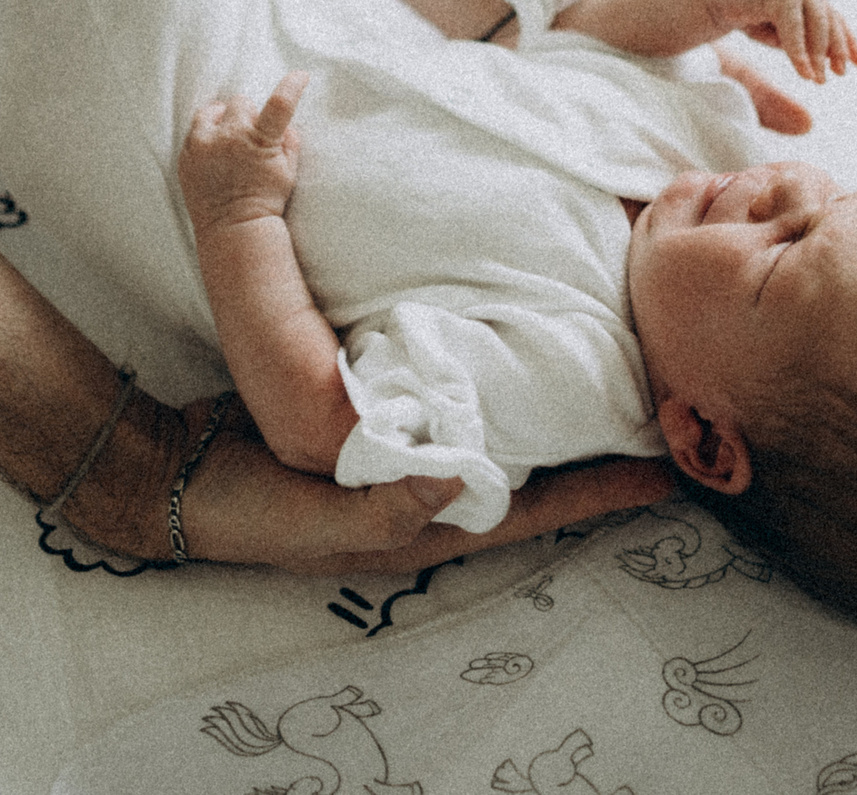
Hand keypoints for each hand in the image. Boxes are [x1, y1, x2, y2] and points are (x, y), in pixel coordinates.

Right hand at [175, 395, 675, 572]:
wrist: (183, 472)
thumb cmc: (258, 510)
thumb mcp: (323, 520)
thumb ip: (388, 507)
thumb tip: (463, 476)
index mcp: (433, 523)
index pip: (541, 508)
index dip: (605, 489)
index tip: (673, 465)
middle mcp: (435, 492)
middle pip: (537, 467)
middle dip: (592, 439)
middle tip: (653, 393)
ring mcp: (411, 457)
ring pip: (502, 427)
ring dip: (546, 401)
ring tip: (600, 353)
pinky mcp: (384, 416)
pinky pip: (455, 396)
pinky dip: (488, 374)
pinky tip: (505, 333)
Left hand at [180, 71, 307, 230]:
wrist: (233, 229)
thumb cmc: (265, 200)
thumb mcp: (288, 172)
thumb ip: (290, 142)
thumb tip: (285, 125)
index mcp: (259, 141)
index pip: (280, 104)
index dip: (292, 86)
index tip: (301, 75)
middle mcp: (228, 138)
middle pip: (240, 102)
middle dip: (248, 115)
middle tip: (252, 136)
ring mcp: (203, 147)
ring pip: (211, 112)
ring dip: (222, 121)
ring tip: (229, 141)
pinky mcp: (186, 157)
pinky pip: (195, 131)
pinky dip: (206, 137)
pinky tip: (215, 156)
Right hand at [554, 0, 856, 82]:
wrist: (605, 38)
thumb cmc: (657, 55)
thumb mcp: (724, 79)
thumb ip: (766, 98)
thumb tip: (812, 124)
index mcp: (747, 2)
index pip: (808, 2)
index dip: (837, 28)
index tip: (855, 63)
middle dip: (835, 28)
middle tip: (841, 70)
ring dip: (819, 27)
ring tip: (820, 72)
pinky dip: (797, 33)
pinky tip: (802, 69)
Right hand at [705, 0, 856, 84]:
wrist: (709, 3)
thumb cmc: (747, 21)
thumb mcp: (779, 46)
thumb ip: (797, 64)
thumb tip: (811, 112)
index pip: (837, 19)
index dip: (849, 42)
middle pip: (831, 21)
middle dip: (834, 52)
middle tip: (833, 76)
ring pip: (817, 22)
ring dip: (818, 54)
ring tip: (816, 78)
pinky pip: (794, 22)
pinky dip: (799, 48)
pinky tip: (803, 70)